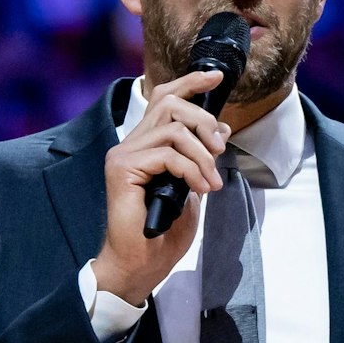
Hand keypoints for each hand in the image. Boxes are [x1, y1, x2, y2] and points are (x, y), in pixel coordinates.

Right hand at [91, 69, 229, 304]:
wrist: (140, 264)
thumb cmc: (162, 234)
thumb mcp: (192, 187)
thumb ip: (200, 157)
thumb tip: (220, 128)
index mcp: (144, 145)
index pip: (165, 98)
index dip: (191, 82)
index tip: (217, 77)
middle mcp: (130, 144)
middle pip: (170, 104)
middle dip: (204, 120)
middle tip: (219, 149)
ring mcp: (124, 155)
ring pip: (173, 128)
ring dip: (202, 153)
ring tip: (211, 181)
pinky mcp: (123, 168)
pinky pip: (168, 154)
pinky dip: (191, 169)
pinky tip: (199, 189)